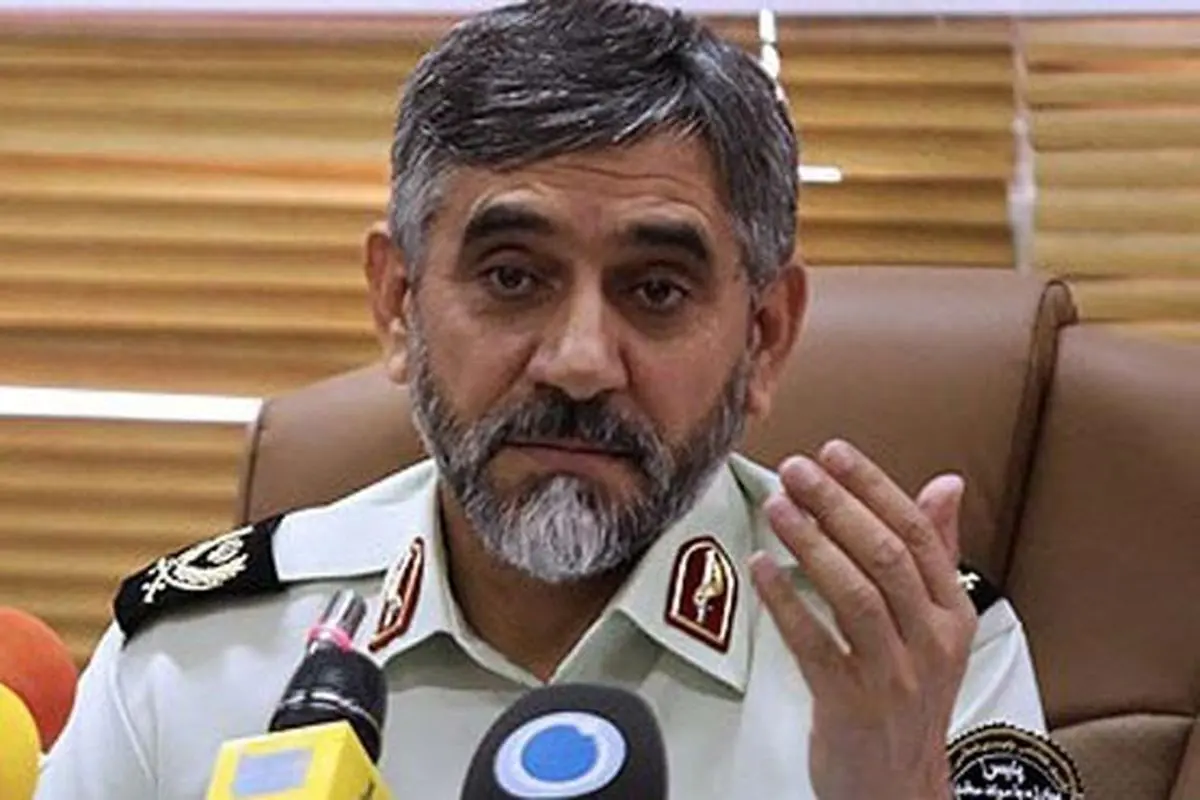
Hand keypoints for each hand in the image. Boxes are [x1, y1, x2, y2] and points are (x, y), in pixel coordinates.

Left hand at [748, 439, 975, 799]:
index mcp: (952, 613)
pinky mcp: (849, 704)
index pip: (918, 534)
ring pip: (853, 594)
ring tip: (778, 506)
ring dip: (811, 543)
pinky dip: (785, 601)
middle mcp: (929, 641)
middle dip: (837, 504)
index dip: (873, 487)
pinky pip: (814, 643)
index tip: (835, 453)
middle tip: (796, 470)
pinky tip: (761, 568)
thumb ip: (938, 553)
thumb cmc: (910, 695)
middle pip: (884, 556)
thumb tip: (946, 484)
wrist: (898, 785)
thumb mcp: (938, 625)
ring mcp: (891, 675)